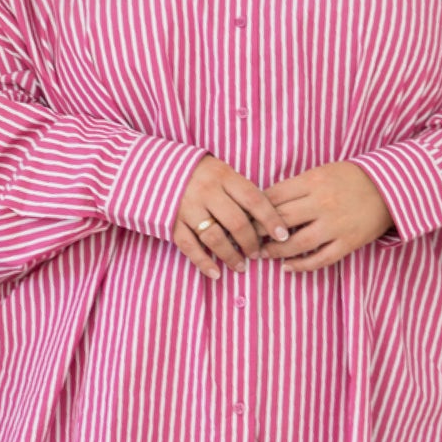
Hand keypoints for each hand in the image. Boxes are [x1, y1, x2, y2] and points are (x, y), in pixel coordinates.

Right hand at [172, 155, 288, 278]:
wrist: (158, 169)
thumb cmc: (201, 174)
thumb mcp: (223, 173)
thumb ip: (241, 191)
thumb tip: (268, 217)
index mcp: (224, 176)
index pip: (254, 199)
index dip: (271, 219)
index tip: (282, 235)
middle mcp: (207, 191)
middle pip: (236, 222)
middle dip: (250, 242)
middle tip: (258, 254)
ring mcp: (188, 207)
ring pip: (214, 237)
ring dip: (230, 256)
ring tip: (240, 266)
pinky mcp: (173, 222)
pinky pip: (189, 246)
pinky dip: (203, 262)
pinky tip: (215, 273)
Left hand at [258, 162, 392, 270]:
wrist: (390, 188)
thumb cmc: (351, 178)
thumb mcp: (321, 172)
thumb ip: (296, 186)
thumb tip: (265, 201)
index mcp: (313, 181)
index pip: (274, 196)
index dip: (254, 209)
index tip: (243, 217)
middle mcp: (322, 203)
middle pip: (280, 220)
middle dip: (258, 232)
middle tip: (246, 239)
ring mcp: (335, 224)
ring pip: (297, 243)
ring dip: (275, 252)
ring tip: (263, 254)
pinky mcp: (348, 242)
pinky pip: (320, 259)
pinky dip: (302, 266)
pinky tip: (288, 268)